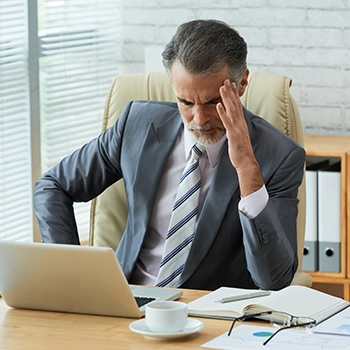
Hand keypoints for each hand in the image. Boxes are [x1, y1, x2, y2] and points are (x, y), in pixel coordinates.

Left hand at [216, 79, 263, 196]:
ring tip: (222, 87)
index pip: (237, 106)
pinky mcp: (233, 135)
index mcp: (241, 123)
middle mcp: (240, 123)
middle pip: (235, 104)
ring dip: (227, 98)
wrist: (246, 162)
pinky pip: (227, 122)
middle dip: (230, 92)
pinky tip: (218, 106)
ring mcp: (237, 128)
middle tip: (226, 80)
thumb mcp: (238, 136)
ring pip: (231, 110)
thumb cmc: (241, 151)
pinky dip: (223, 113)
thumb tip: (232, 123)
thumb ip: (235, 128)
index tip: (231, 84)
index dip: (234, 94)